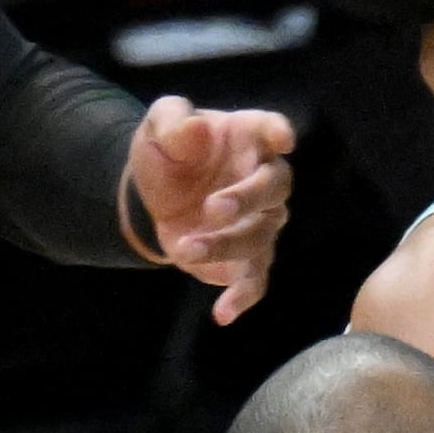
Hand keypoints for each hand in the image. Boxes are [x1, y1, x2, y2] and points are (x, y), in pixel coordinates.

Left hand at [125, 95, 292, 323]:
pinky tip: (223, 313)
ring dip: (225, 244)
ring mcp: (260, 220)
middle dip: (248, 198)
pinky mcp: (247, 256)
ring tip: (184, 249)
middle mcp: (262, 177)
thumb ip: (173, 119)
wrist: (152, 192)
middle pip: (275, 187)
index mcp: (246, 136)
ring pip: (261, 235)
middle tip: (213, 208)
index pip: (270, 128)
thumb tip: (196, 128)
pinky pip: (256, 279)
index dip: (277, 132)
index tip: (281, 139)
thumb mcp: (158, 126)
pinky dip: (242, 296)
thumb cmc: (167, 150)